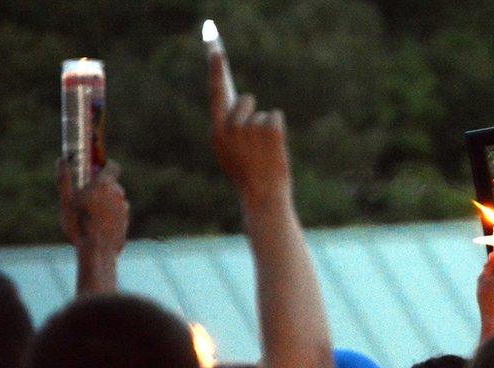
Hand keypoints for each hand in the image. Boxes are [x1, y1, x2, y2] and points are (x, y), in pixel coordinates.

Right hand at [58, 159, 127, 254]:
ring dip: (103, 201)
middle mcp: (119, 194)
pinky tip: (95, 224)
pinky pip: (116, 212)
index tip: (94, 169)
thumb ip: (64, 179)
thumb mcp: (66, 201)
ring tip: (87, 213)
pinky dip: (108, 214)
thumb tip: (62, 160)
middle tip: (84, 193)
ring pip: (113, 198)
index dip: (104, 165)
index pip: (113, 166)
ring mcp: (124, 208)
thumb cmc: (79, 224)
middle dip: (99, 186)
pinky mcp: (126, 221)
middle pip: (111, 183)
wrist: (97, 250)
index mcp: (106, 185)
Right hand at [209, 53, 291, 209]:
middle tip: (256, 136)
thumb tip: (240, 102)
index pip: (216, 93)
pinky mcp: (272, 128)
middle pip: (246, 100)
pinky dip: (278, 129)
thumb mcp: (229, 152)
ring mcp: (251, 127)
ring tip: (264, 150)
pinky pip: (276, 117)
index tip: (215, 47)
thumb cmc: (247, 174)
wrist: (264, 195)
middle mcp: (231, 126)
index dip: (215, 69)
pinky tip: (275, 147)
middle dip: (252, 111)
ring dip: (267, 127)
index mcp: (217, 132)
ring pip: (262, 113)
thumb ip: (228, 128)